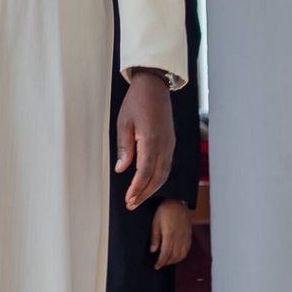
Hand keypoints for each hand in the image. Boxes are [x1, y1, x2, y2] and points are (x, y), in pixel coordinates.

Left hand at [115, 69, 174, 208]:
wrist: (154, 87)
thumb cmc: (136, 102)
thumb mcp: (123, 122)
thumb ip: (123, 148)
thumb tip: (121, 169)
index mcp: (150, 140)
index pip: (144, 172)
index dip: (137, 188)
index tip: (128, 199)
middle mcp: (163, 144)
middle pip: (157, 177)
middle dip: (144, 193)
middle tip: (131, 204)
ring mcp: (169, 144)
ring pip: (164, 173)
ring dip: (152, 188)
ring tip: (138, 198)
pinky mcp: (170, 142)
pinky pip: (166, 165)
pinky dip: (158, 178)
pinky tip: (149, 183)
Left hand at [150, 198, 192, 268]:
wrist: (177, 202)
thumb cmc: (164, 211)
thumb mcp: (155, 222)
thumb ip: (155, 237)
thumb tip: (153, 250)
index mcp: (170, 234)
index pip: (166, 253)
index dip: (161, 262)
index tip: (156, 266)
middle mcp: (179, 237)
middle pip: (174, 256)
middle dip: (167, 263)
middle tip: (160, 264)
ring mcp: (186, 237)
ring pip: (182, 255)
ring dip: (174, 260)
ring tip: (167, 261)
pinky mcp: (189, 236)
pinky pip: (187, 250)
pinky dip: (182, 255)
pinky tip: (176, 256)